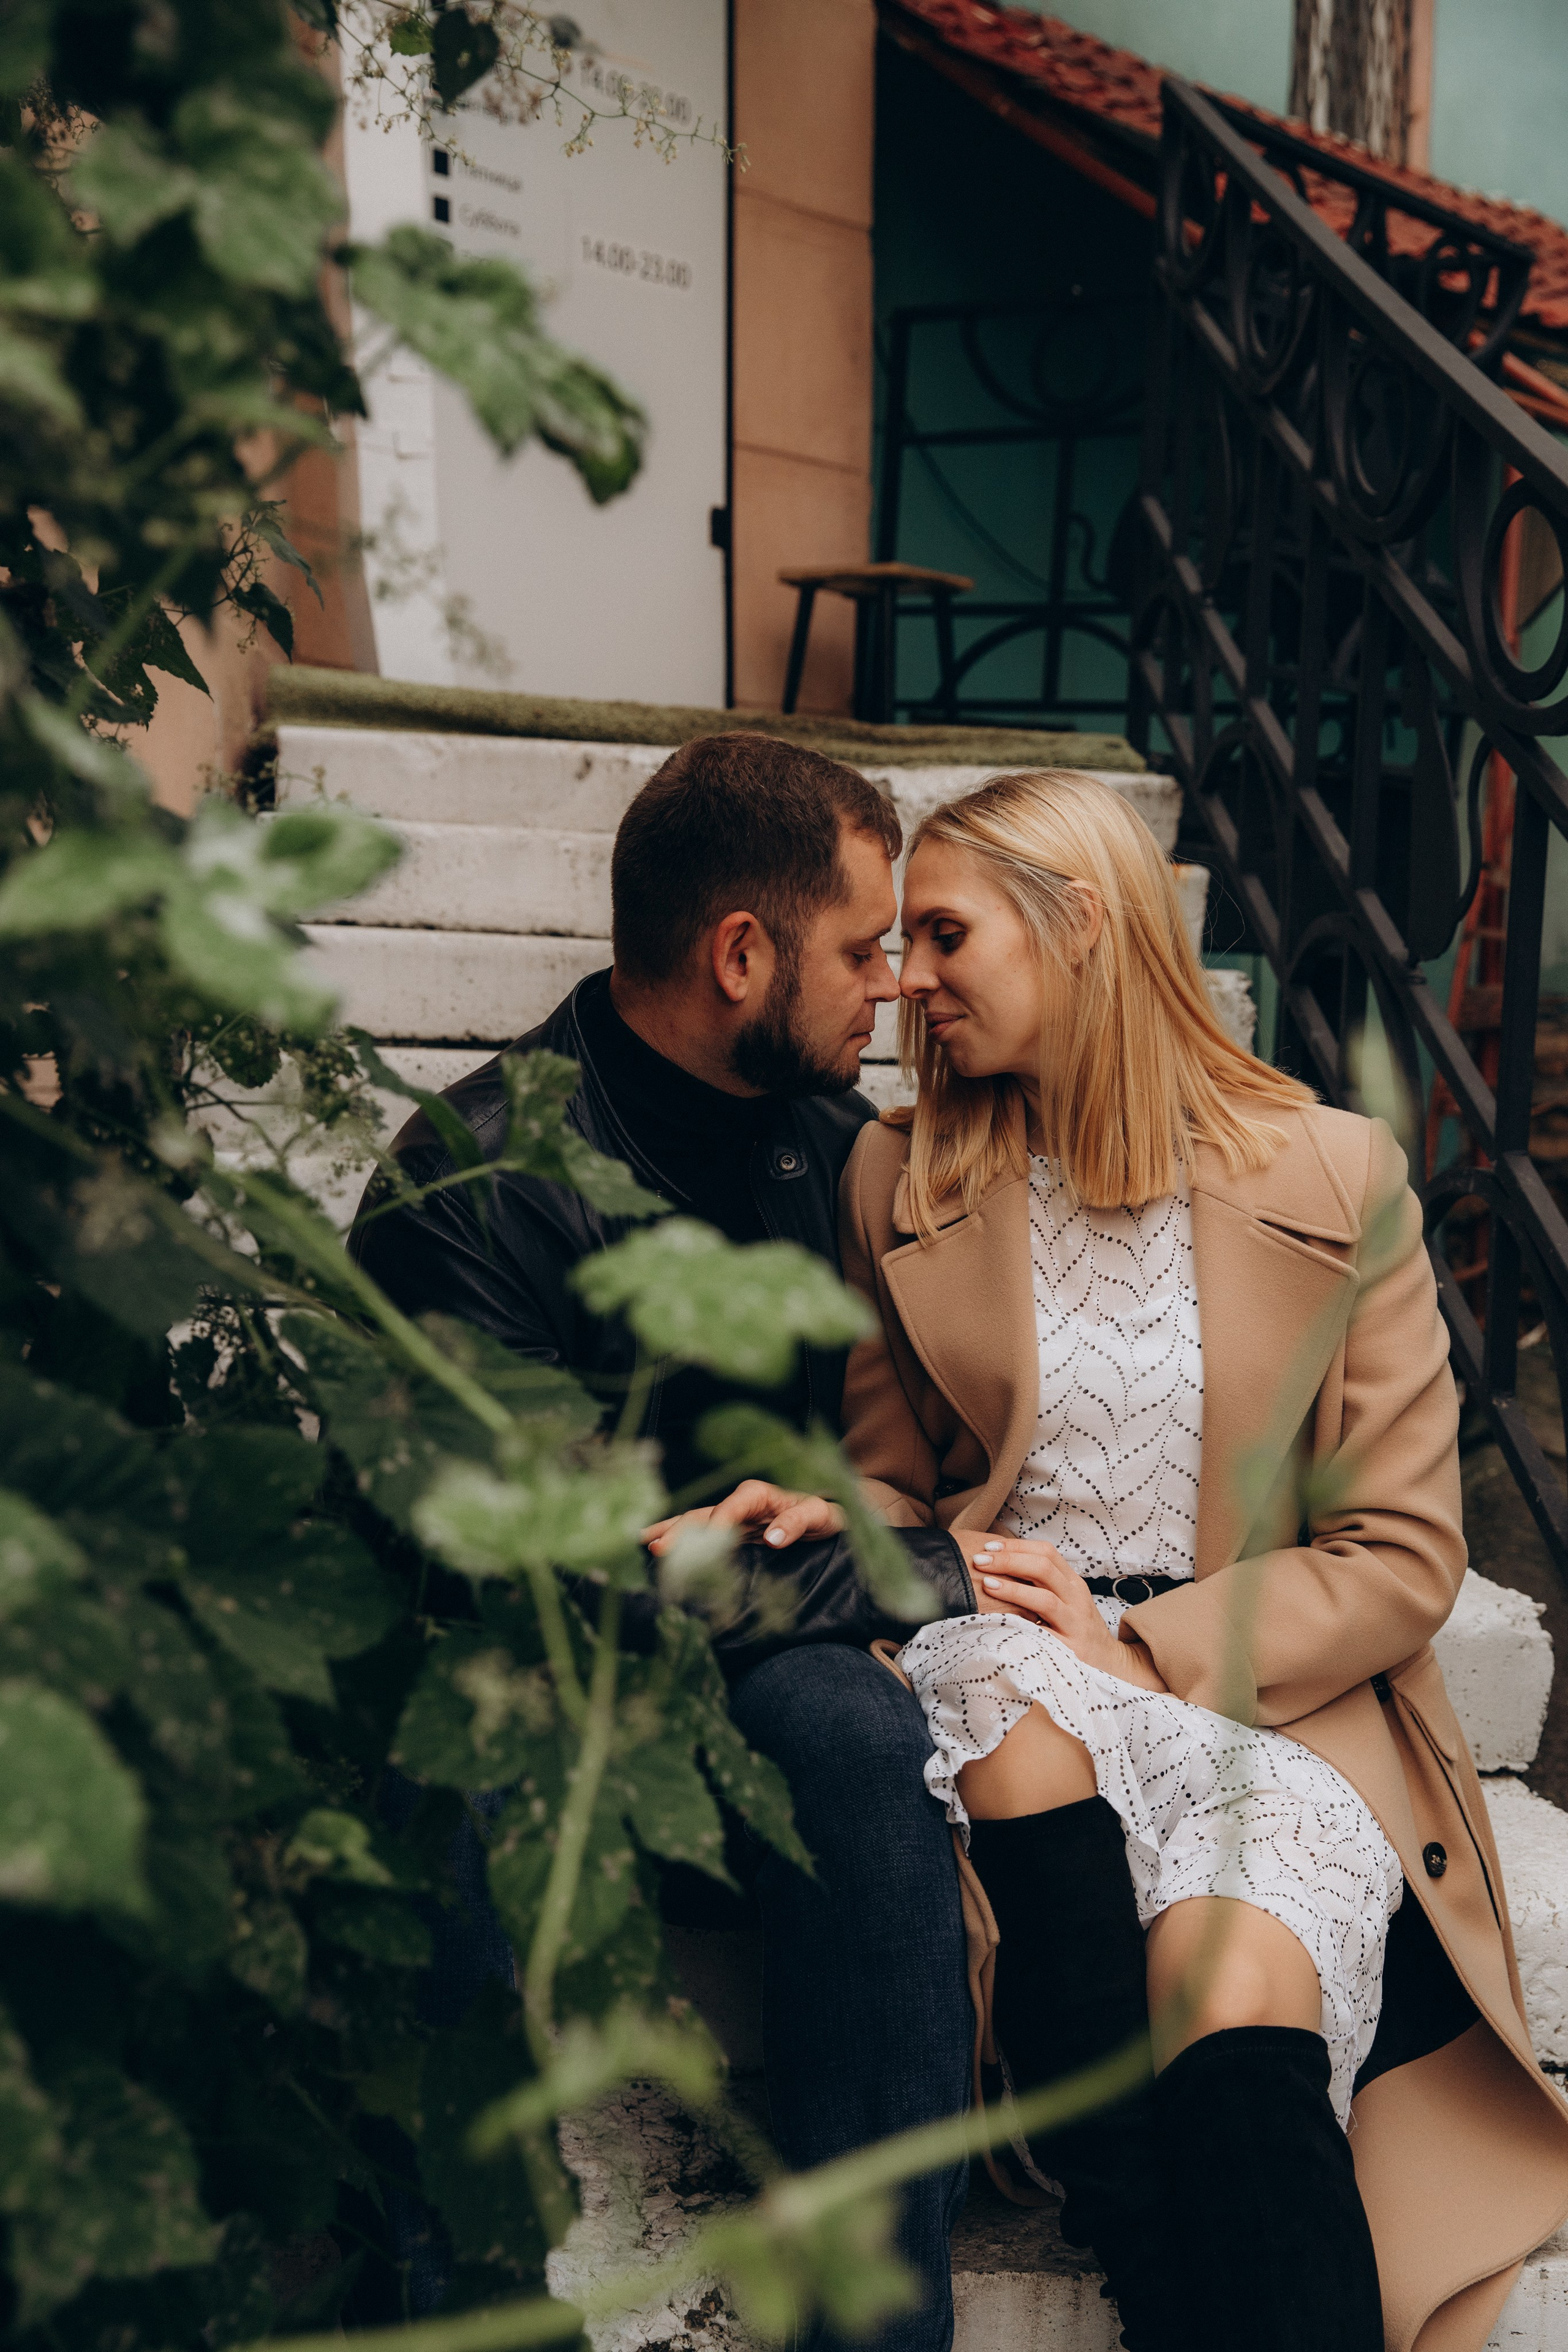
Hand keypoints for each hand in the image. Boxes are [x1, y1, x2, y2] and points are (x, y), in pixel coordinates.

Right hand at [644, 1480, 844, 1556]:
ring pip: (694, 1523)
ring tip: (638, 1541)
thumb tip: (773, 1538)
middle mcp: (739, 1502)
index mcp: (757, 1494)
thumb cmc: (827, 1512)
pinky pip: (701, 1534)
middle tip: (652, 1547)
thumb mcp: (822, 1515)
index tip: (697, 1548)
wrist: (831, 1513)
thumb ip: (798, 1523)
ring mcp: (733, 1517)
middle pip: (702, 1516)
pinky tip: (657, 1545)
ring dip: (668, 1532)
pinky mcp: (732, 1531)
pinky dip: (679, 1538)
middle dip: (677, 1531)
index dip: (712, 1528)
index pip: (728, 1510)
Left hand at [953, 1531, 1168, 1691]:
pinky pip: (1045, 1635)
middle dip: (1008, 1560)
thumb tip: (998, 1562)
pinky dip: (1022, 1626)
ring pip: (1045, 1599)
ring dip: (1013, 1589)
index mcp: (1072, 1582)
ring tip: (987, 1583)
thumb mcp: (1064, 1599)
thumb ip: (1040, 1582)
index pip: (1046, 1552)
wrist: (1109, 1663)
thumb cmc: (1075, 1628)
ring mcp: (1075, 1623)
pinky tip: (1002, 1622)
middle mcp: (1077, 1597)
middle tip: (979, 1559)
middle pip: (1044, 1568)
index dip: (1016, 1545)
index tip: (988, 1545)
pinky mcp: (1071, 1649)